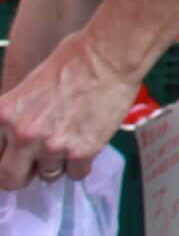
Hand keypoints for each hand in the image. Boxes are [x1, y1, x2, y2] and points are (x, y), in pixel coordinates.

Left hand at [0, 32, 136, 189]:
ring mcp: (53, 146)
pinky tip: (87, 143)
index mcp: (4, 116)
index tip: (14, 158)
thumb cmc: (73, 59)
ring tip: (70, 142)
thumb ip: (16, 116)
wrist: (110, 56)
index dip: (4, 158)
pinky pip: (77, 173)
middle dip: (23, 173)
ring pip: (48, 177)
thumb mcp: (28, 86)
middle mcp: (24, 135)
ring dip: (57, 164)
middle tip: (36, 163)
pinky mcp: (83, 151)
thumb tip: (17, 138)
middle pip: (11, 179)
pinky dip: (81, 164)